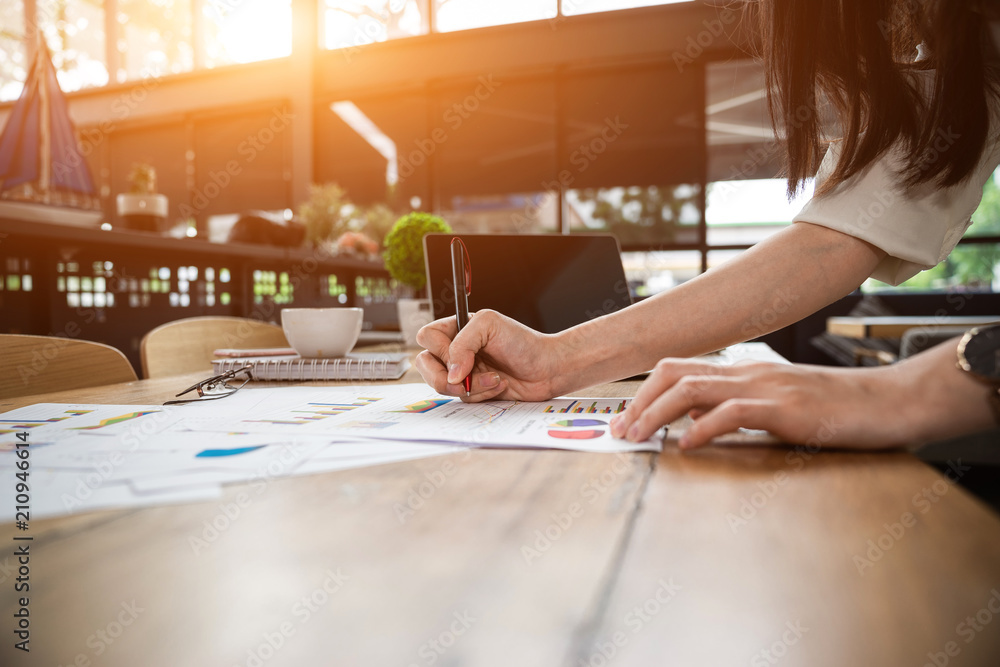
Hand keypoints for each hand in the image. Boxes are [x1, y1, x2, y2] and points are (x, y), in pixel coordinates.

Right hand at [414, 310, 562, 401]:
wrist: (547, 369)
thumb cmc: (523, 342)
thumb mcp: (489, 326)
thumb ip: (462, 343)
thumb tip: (451, 374)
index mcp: (457, 328)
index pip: (427, 337)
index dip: (440, 349)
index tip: (462, 355)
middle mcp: (456, 350)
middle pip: (425, 365)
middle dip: (445, 377)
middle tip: (466, 379)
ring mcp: (463, 372)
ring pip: (443, 386)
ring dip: (472, 386)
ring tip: (494, 379)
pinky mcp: (474, 391)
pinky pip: (462, 399)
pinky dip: (482, 394)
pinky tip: (499, 386)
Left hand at [609, 359, 920, 448]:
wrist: (889, 401)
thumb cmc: (836, 408)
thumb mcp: (777, 404)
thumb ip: (737, 408)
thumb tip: (693, 423)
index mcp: (742, 371)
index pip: (679, 369)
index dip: (644, 391)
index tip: (624, 417)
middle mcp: (747, 372)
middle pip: (674, 372)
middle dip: (638, 400)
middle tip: (620, 430)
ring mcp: (765, 387)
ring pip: (693, 387)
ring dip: (657, 412)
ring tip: (638, 436)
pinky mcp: (786, 408)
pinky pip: (733, 412)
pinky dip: (703, 427)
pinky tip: (686, 445)